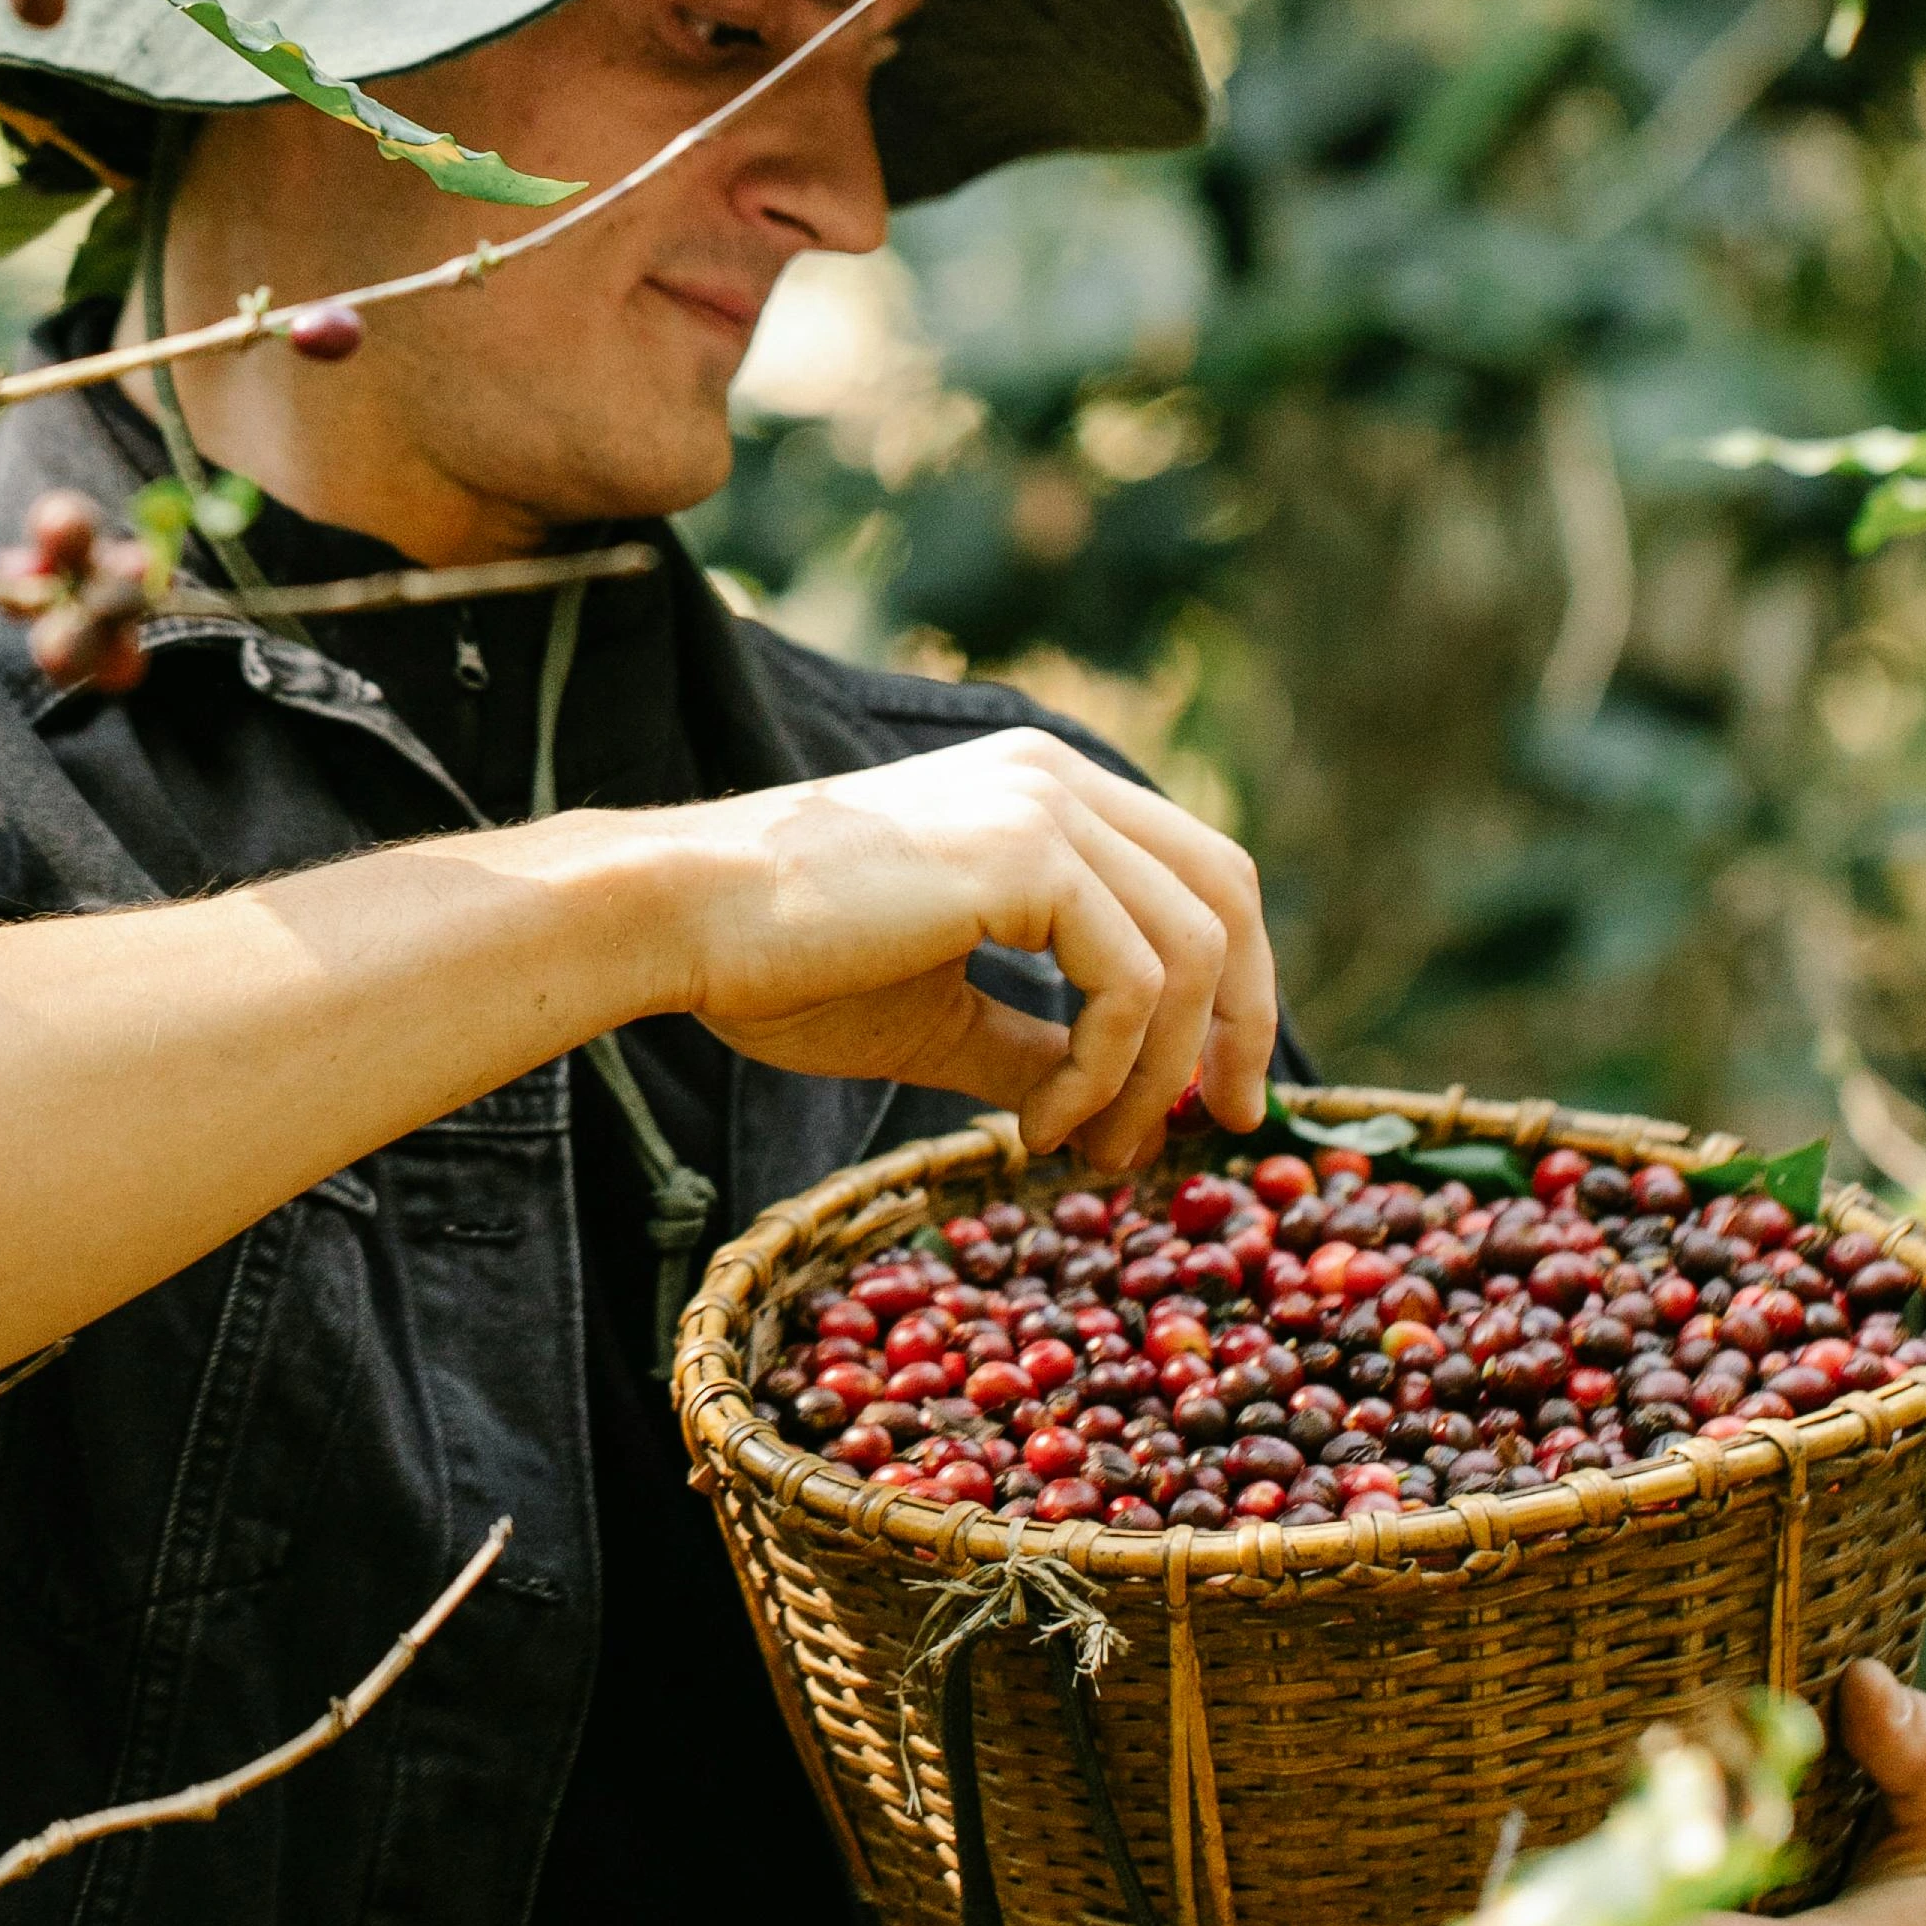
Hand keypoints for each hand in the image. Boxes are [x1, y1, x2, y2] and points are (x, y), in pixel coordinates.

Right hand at [644, 729, 1276, 1179]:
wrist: (682, 921)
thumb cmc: (784, 965)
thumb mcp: (942, 1012)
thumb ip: (1035, 1038)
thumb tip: (1118, 1103)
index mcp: (1041, 791)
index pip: (1196, 874)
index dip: (1232, 985)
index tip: (1215, 1091)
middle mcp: (1058, 777)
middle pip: (1227, 894)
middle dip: (1244, 1022)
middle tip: (1230, 1124)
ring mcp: (1048, 804)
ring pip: (1192, 954)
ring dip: (1153, 1077)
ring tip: (1083, 1148)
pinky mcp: (1028, 854)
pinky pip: (1133, 985)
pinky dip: (1103, 1074)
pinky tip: (1036, 1123)